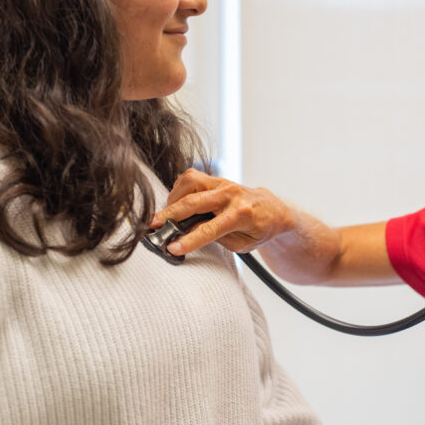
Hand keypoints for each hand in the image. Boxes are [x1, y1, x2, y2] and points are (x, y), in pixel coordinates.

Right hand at [152, 169, 295, 255]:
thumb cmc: (258, 230)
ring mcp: (222, 182)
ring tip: (167, 215)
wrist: (272, 209)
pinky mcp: (215, 177)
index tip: (172, 247)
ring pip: (189, 182)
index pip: (210, 229)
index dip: (189, 240)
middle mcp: (231, 194)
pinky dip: (179, 190)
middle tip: (152, 226)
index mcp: (242, 214)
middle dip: (170, 215)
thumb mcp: (241, 244)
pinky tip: (178, 203)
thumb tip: (187, 233)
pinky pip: (190, 178)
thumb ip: (216, 238)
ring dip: (173, 199)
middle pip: (194, 202)